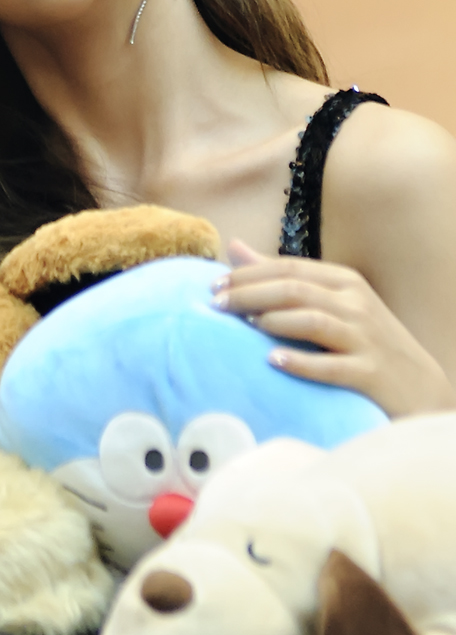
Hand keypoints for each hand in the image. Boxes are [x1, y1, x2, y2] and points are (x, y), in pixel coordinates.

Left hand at [211, 240, 455, 417]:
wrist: (421, 387)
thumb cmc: (365, 341)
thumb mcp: (331, 302)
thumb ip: (282, 276)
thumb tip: (234, 248)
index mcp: (344, 282)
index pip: (288, 267)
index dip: (247, 274)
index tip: (213, 285)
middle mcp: (356, 304)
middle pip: (295, 290)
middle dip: (250, 294)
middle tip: (216, 304)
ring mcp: (365, 338)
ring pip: (313, 320)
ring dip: (273, 321)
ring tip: (243, 327)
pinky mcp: (370, 373)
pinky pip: (332, 366)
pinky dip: (301, 362)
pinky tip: (273, 361)